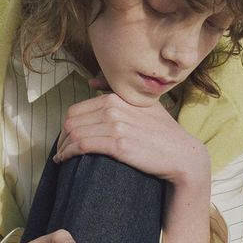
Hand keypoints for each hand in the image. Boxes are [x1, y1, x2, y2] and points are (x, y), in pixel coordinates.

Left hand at [54, 77, 210, 186]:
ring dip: (62, 148)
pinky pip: (82, 146)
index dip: (67, 126)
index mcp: (117, 98)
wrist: (181, 155)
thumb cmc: (162, 133)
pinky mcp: (119, 145)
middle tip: (60, 150)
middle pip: (71, 122)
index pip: (77, 110)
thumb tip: (92, 82)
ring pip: (74, 134)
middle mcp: (114, 108)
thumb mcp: (143, 105)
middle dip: (62, 138)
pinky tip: (65, 161)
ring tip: (61, 158)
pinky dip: (68, 154)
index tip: (66, 138)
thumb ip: (117, 92)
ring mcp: (117, 126)